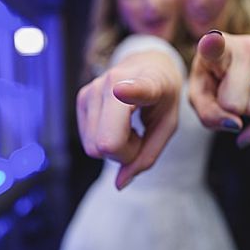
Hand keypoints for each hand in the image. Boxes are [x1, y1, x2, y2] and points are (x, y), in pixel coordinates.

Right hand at [75, 50, 182, 189]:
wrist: (149, 66)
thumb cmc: (162, 97)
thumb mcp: (168, 125)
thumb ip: (148, 155)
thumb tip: (119, 184)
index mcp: (148, 83)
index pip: (136, 89)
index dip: (129, 92)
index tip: (120, 89)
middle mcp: (114, 82)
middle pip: (107, 143)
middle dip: (125, 153)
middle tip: (140, 135)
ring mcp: (93, 89)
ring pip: (94, 147)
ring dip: (115, 147)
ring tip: (130, 126)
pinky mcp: (81, 98)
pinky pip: (88, 142)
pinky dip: (104, 141)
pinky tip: (117, 124)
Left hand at [188, 30, 249, 147]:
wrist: (236, 69)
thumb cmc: (213, 81)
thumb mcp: (199, 97)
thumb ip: (208, 113)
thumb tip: (237, 125)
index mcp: (217, 46)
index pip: (215, 47)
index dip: (213, 45)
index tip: (211, 41)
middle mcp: (247, 46)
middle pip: (235, 103)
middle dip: (230, 110)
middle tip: (226, 96)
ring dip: (247, 113)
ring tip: (242, 96)